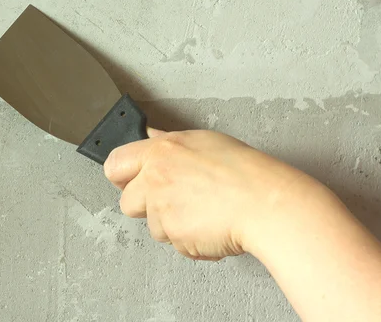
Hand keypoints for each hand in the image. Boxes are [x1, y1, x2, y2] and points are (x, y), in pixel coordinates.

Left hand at [104, 129, 322, 260]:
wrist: (265, 204)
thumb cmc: (244, 172)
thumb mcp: (204, 142)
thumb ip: (169, 143)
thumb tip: (151, 137)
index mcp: (161, 152)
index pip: (115, 163)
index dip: (121, 176)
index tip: (127, 181)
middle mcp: (155, 179)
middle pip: (127, 202)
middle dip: (145, 206)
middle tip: (174, 201)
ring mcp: (162, 209)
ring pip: (154, 226)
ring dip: (172, 225)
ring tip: (203, 212)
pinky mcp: (175, 235)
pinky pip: (175, 243)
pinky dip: (189, 241)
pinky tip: (210, 226)